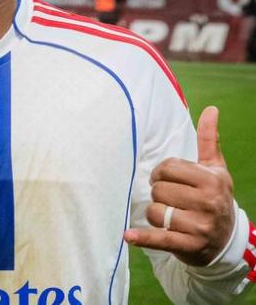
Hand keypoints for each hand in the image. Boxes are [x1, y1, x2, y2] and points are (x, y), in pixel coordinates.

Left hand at [124, 106, 234, 266]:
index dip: (162, 172)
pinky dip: (142, 238)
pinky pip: (158, 238)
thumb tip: (211, 109)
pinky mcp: (188, 246)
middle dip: (159, 193)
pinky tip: (128, 236)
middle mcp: (208, 203)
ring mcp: (198, 226)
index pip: (168, 168)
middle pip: (159, 189)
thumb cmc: (215, 196)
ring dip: (155, 213)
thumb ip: (208, 139)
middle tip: (171, 199)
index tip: (168, 179)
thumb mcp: (215, 168)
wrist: (227, 239)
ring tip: (169, 216)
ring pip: (155, 211)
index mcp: (211, 180)